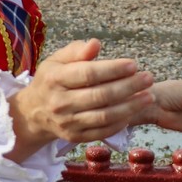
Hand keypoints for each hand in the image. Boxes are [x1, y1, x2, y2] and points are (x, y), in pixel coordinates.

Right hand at [6, 39, 153, 160]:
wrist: (33, 112)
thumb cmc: (51, 80)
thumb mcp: (57, 60)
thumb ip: (76, 51)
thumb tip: (95, 44)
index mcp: (55, 79)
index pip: (88, 74)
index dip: (112, 69)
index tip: (133, 64)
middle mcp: (60, 102)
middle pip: (100, 96)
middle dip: (128, 87)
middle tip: (148, 78)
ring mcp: (68, 122)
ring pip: (104, 116)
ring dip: (130, 107)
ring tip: (148, 96)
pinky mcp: (75, 137)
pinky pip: (102, 131)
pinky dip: (120, 122)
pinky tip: (134, 111)